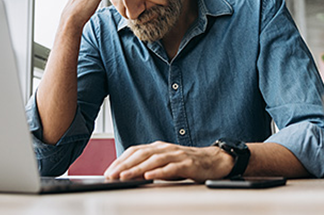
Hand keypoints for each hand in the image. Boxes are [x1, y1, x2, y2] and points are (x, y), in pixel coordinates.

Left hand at [104, 141, 233, 182]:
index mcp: (158, 147)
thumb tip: (129, 175)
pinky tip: (149, 177)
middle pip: (141, 154)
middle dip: (124, 165)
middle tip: (112, 175)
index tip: (109, 171)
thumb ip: (149, 166)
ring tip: (125, 177)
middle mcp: (165, 148)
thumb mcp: (165, 163)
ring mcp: (176, 155)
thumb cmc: (187, 163)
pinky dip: (159, 172)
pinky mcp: (187, 163)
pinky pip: (171, 168)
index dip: (121, 160)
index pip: (135, 151)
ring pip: (153, 160)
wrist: (213, 160)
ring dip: (137, 169)